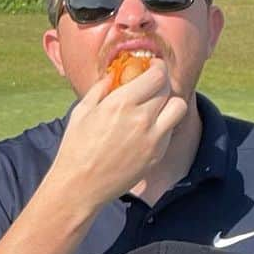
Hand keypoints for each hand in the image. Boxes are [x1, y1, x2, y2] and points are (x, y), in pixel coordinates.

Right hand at [43, 61, 188, 212]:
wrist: (79, 186)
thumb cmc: (75, 148)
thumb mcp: (81, 112)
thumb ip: (100, 89)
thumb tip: (113, 75)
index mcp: (120, 103)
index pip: (157, 74)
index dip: (157, 67)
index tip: (151, 67)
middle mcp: (141, 118)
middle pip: (167, 88)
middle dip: (160, 83)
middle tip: (151, 86)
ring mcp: (152, 138)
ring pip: (178, 107)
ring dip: (169, 102)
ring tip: (156, 106)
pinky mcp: (156, 154)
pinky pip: (170, 130)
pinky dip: (164, 124)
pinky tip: (148, 128)